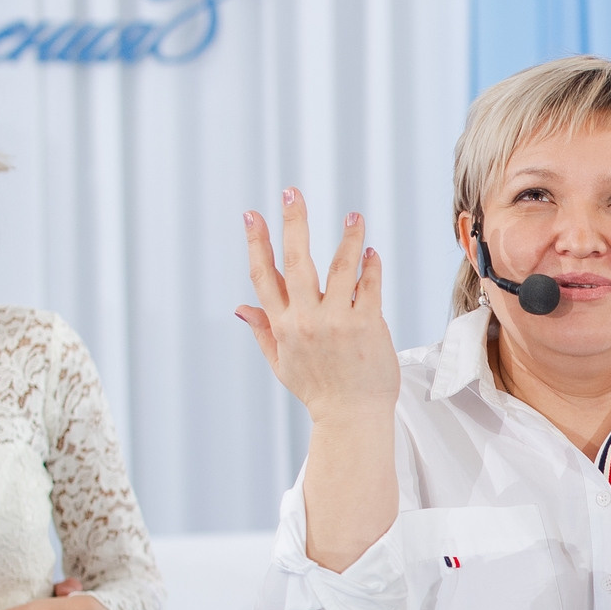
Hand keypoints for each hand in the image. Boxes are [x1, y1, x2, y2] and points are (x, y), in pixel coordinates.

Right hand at [237, 190, 398, 428]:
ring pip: (341, 268)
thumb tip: (239, 308)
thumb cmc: (318, 391)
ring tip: (354, 216)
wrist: (352, 418)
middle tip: (291, 192)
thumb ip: (262, 331)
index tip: (252, 215)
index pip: (263, 277)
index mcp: (282, 326)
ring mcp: (337, 321)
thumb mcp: (282, 363)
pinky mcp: (367, 326)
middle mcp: (306, 320)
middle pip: (297, 261)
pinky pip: (370, 287)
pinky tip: (371, 252)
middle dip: (293, 223)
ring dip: (348, 238)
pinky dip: (371, 266)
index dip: (256, 243)